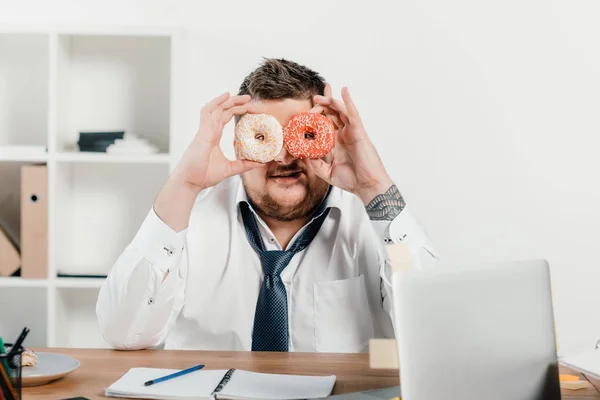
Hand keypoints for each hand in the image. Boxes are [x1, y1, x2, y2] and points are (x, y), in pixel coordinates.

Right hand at [172, 93, 262, 191]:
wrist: (190, 181)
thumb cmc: (204, 175)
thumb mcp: (230, 169)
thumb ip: (244, 165)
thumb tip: (261, 163)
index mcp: (214, 136)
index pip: (226, 117)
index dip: (238, 111)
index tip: (252, 110)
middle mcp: (209, 130)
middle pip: (223, 110)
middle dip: (237, 103)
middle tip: (252, 101)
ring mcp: (205, 130)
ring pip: (217, 108)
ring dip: (230, 100)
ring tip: (245, 98)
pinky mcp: (202, 133)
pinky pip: (207, 112)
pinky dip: (216, 102)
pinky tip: (226, 95)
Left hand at [309, 85, 393, 203]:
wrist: (367, 186)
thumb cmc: (352, 180)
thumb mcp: (327, 172)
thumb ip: (315, 164)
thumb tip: (304, 154)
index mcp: (337, 143)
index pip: (325, 124)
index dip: (317, 116)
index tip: (305, 113)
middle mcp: (344, 135)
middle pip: (332, 114)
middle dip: (321, 106)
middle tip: (312, 102)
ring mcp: (351, 132)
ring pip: (340, 111)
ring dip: (329, 101)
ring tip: (318, 97)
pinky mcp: (358, 131)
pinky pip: (352, 113)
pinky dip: (348, 101)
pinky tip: (344, 90)